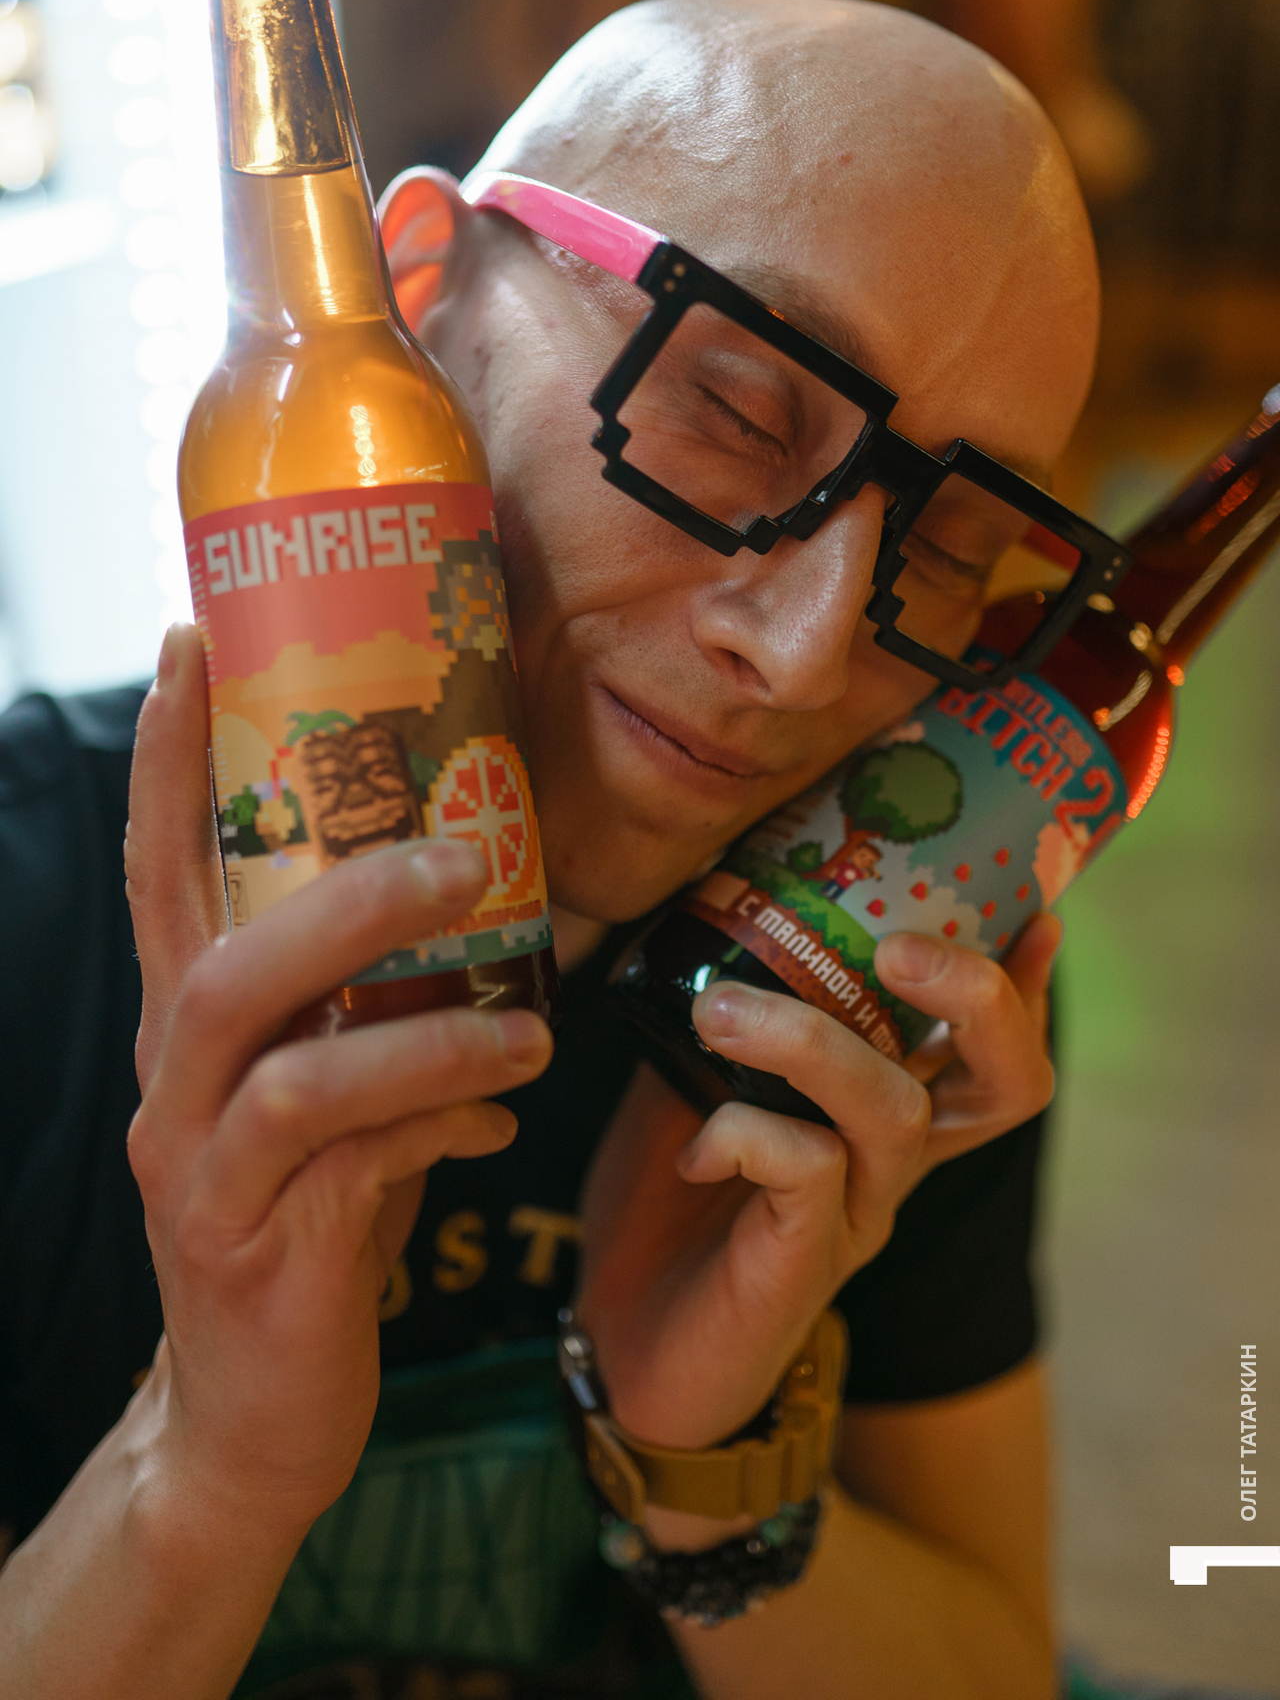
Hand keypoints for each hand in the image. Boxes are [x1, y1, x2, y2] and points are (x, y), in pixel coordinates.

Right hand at [123, 626, 551, 1538]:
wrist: (254, 1411)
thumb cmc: (309, 1218)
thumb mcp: (333, 1094)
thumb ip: (374, 1003)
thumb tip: (481, 897)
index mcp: (192, 1024)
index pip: (165, 869)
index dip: (173, 759)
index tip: (200, 641)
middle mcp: (176, 1081)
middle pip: (229, 956)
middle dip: (349, 890)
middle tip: (467, 852)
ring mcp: (202, 1168)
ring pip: (292, 1063)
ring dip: (424, 1024)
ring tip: (535, 1019)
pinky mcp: (253, 1245)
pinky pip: (351, 1162)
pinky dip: (440, 1118)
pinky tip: (504, 1113)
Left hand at [577, 918, 1057, 1458]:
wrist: (621, 1345)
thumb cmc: (664, 1206)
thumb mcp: (690, 1081)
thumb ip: (728, 1017)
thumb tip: (713, 924)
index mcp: (877, 1114)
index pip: (988, 1049)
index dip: (1020, 984)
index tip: (1034, 912)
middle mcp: (890, 1163)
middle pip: (1004, 1084)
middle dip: (977, 998)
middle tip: (900, 942)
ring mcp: (857, 1216)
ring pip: (894, 1110)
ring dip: (810, 1042)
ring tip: (721, 1011)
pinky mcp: (805, 1264)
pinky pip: (808, 1168)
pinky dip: (745, 1130)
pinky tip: (696, 1146)